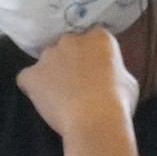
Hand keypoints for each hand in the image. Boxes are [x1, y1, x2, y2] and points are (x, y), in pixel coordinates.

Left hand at [15, 28, 137, 142]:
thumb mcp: (129, 82)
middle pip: (67, 45)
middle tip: (78, 81)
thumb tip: (111, 75)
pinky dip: (32, 86)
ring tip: (60, 95)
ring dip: (52, 72)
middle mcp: (71, 40)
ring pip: (47, 61)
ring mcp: (48, 55)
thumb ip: (115, 71)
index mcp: (99, 37)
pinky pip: (27, 77)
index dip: (93, 54)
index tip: (96, 69)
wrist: (95, 118)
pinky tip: (41, 99)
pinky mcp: (32, 74)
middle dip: (71, 59)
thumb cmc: (119, 101)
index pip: (94, 37)